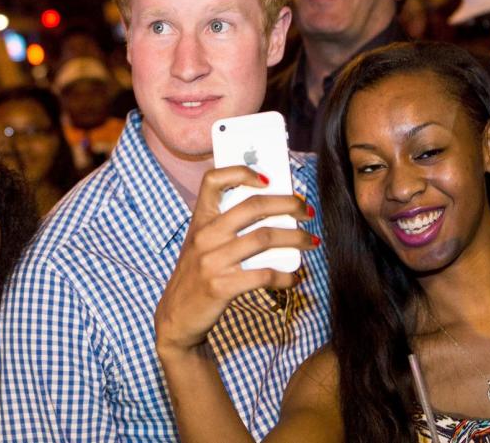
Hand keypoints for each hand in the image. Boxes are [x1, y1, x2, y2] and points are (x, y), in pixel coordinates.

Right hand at [154, 166, 315, 354]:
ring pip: (264, 238)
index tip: (269, 179)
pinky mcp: (221, 286)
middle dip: (288, 205)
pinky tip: (294, 278)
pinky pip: (264, 275)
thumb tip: (276, 213)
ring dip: (295, 239)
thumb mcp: (202, 245)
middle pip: (253, 206)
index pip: (212, 180)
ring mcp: (212, 261)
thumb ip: (227, 226)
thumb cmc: (198, 276)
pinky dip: (285, 276)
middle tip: (307, 211)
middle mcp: (204, 236)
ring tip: (311, 242)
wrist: (177, 317)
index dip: (241, 172)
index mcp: (200, 220)